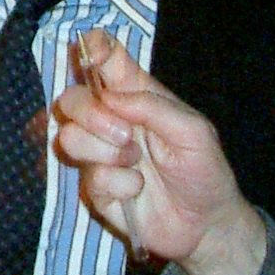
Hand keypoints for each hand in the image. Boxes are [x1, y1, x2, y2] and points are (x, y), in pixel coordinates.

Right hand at [54, 30, 264, 274]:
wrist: (205, 226)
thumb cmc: (204, 171)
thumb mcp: (194, 131)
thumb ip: (153, 107)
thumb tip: (109, 97)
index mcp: (135, 95)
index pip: (104, 57)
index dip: (90, 49)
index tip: (90, 59)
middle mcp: (110, 120)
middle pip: (71, 98)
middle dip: (90, 115)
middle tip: (125, 136)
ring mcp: (99, 154)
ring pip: (69, 138)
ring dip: (106, 153)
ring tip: (136, 164)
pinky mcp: (95, 188)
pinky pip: (89, 177)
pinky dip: (118, 185)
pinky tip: (137, 190)